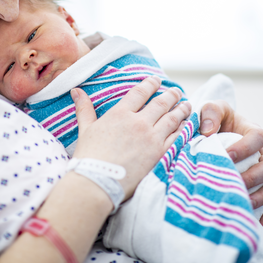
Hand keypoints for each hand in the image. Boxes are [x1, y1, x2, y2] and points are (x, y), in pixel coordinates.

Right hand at [70, 76, 190, 199]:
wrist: (98, 181)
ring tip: (187, 105)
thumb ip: (84, 108)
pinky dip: (183, 129)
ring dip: (181, 110)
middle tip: (177, 91)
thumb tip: (76, 90)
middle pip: (160, 103)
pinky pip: (176, 137)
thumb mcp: (85, 129)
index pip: (140, 92)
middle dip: (171, 95)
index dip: (150, 84)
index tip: (157, 80)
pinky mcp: (159, 153)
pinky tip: (187, 125)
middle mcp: (138, 122)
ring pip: (172, 118)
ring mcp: (151, 138)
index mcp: (120, 114)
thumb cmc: (89, 156)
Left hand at [199, 100, 262, 230]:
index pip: (259, 137)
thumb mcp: (210, 110)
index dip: (246, 147)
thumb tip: (208, 130)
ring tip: (242, 202)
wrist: (213, 137)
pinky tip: (254, 225)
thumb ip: (209, 112)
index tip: (228, 155)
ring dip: (262, 196)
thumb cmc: (213, 122)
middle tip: (234, 182)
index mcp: (253, 132)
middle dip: (254, 176)